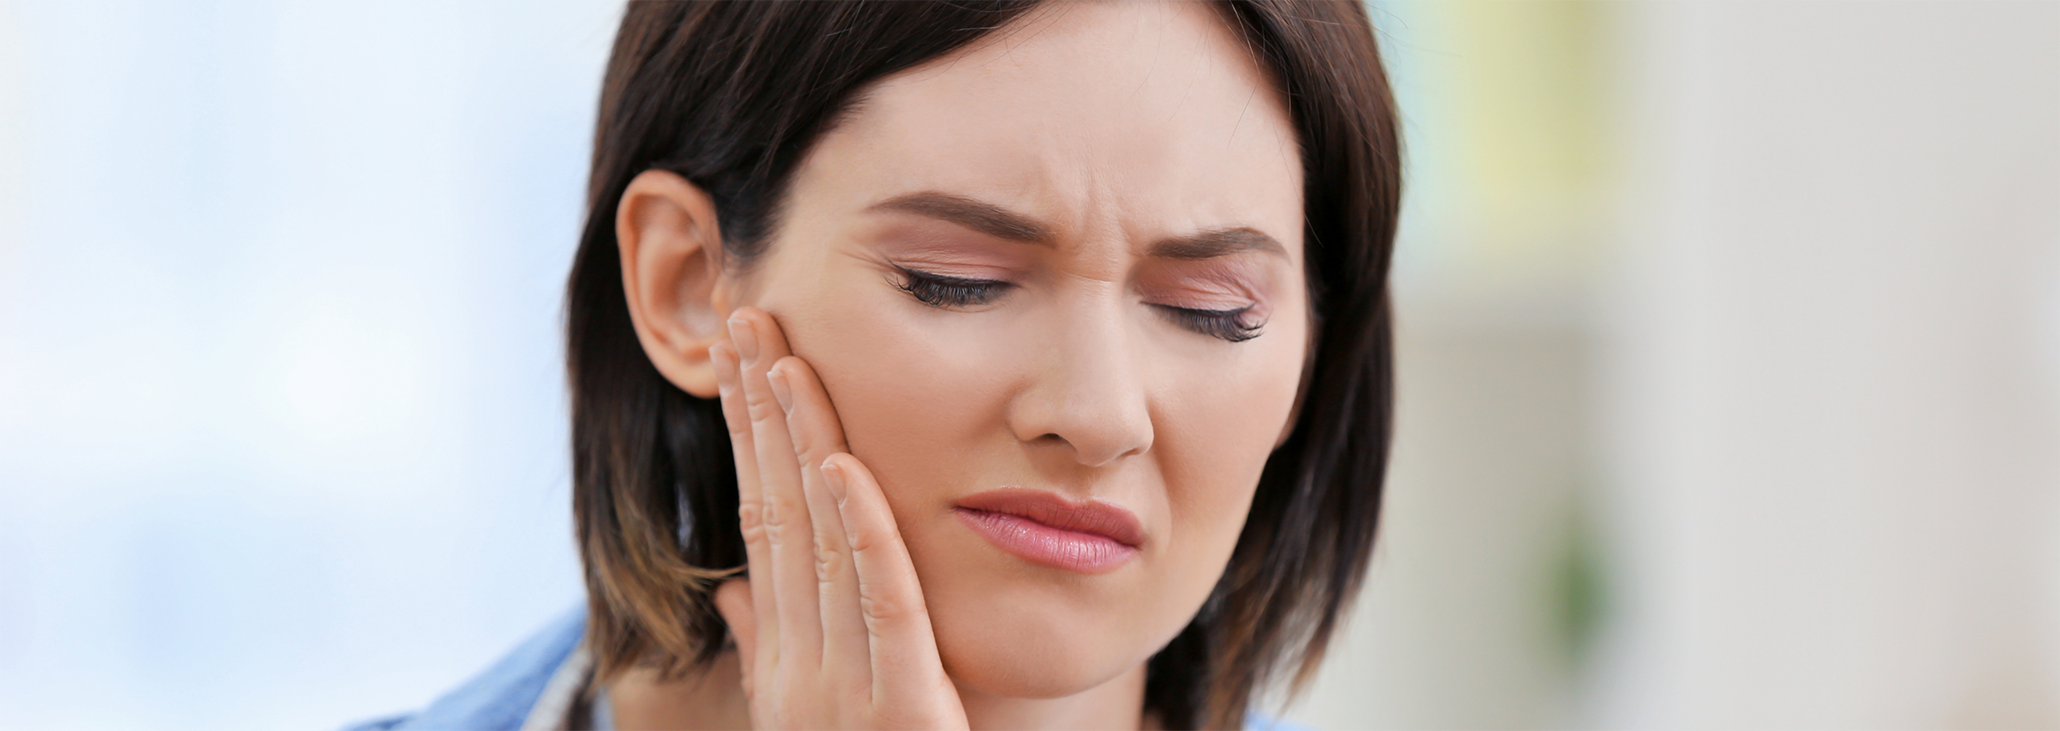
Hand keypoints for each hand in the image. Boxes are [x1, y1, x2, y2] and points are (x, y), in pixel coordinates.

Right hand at [707, 307, 969, 730]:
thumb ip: (772, 651)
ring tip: (785, 357)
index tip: (742, 354)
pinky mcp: (899, 714)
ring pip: (821, 544)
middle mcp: (799, 667)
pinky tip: (847, 469)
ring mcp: (841, 691)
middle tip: (747, 311)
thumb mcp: (818, 716)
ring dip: (801, 445)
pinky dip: (862, 536)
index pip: (762, 521)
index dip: (750, 435)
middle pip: (776, 512)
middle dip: (759, 411)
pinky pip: (881, 609)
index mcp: (786, 661)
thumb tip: (734, 591)